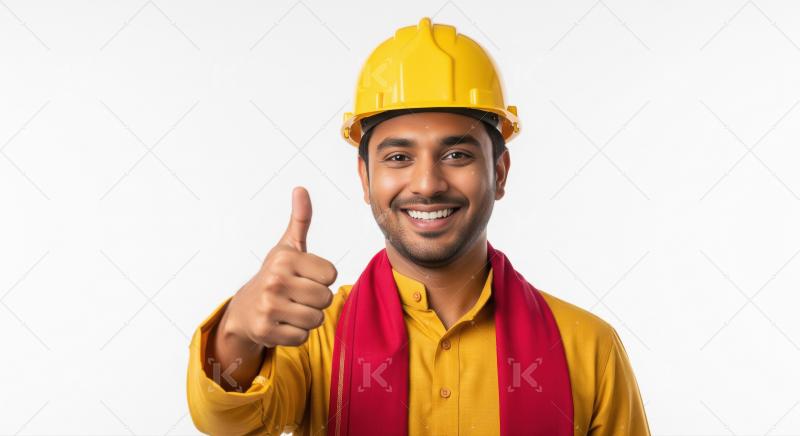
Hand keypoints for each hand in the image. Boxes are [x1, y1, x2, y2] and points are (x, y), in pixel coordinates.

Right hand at [221, 186, 336, 347]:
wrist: (244, 308)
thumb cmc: (275, 275)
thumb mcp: (287, 246)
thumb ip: (300, 219)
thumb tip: (301, 189)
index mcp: (285, 258)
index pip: (331, 275)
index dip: (322, 279)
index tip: (305, 277)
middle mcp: (275, 281)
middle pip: (326, 298)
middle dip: (316, 300)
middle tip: (298, 295)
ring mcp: (269, 307)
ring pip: (316, 320)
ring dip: (308, 318)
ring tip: (290, 309)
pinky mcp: (265, 331)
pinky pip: (302, 337)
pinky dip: (296, 334)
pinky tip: (282, 323)